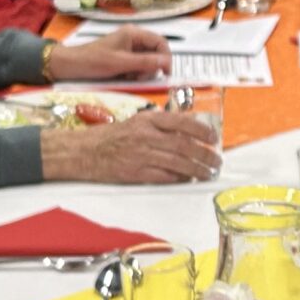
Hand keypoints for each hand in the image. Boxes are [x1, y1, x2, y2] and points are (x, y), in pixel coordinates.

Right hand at [40, 110, 220, 184]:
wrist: (84, 151)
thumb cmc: (110, 136)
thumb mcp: (136, 122)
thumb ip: (160, 124)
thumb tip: (187, 130)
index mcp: (147, 120)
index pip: (182, 122)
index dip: (201, 131)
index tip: (213, 138)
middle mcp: (146, 135)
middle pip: (184, 145)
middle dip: (205, 154)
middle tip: (216, 161)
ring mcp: (141, 155)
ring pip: (177, 162)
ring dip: (197, 169)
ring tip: (208, 173)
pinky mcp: (135, 172)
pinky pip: (164, 176)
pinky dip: (179, 178)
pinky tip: (188, 179)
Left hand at [52, 28, 172, 83]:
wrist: (70, 65)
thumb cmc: (93, 61)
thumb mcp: (120, 63)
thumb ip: (145, 62)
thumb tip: (166, 62)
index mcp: (134, 33)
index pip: (161, 42)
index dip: (166, 57)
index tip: (165, 73)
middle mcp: (133, 38)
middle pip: (155, 52)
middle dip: (151, 66)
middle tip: (139, 77)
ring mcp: (128, 48)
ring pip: (147, 61)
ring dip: (142, 71)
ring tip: (128, 77)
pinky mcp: (123, 57)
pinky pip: (137, 65)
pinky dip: (134, 73)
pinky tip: (124, 76)